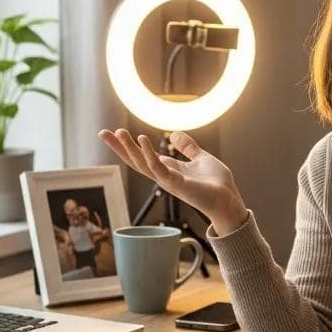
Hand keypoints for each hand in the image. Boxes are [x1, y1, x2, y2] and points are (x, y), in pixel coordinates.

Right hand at [98, 129, 248, 233]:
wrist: (228, 199)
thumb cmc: (216, 183)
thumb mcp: (200, 158)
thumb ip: (188, 147)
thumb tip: (175, 134)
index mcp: (168, 169)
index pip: (142, 156)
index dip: (127, 145)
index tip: (113, 133)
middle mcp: (163, 176)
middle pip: (135, 160)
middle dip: (119, 148)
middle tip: (103, 133)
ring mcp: (168, 181)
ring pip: (142, 164)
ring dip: (130, 148)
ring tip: (119, 133)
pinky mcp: (176, 184)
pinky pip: (158, 168)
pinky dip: (149, 154)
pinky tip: (143, 139)